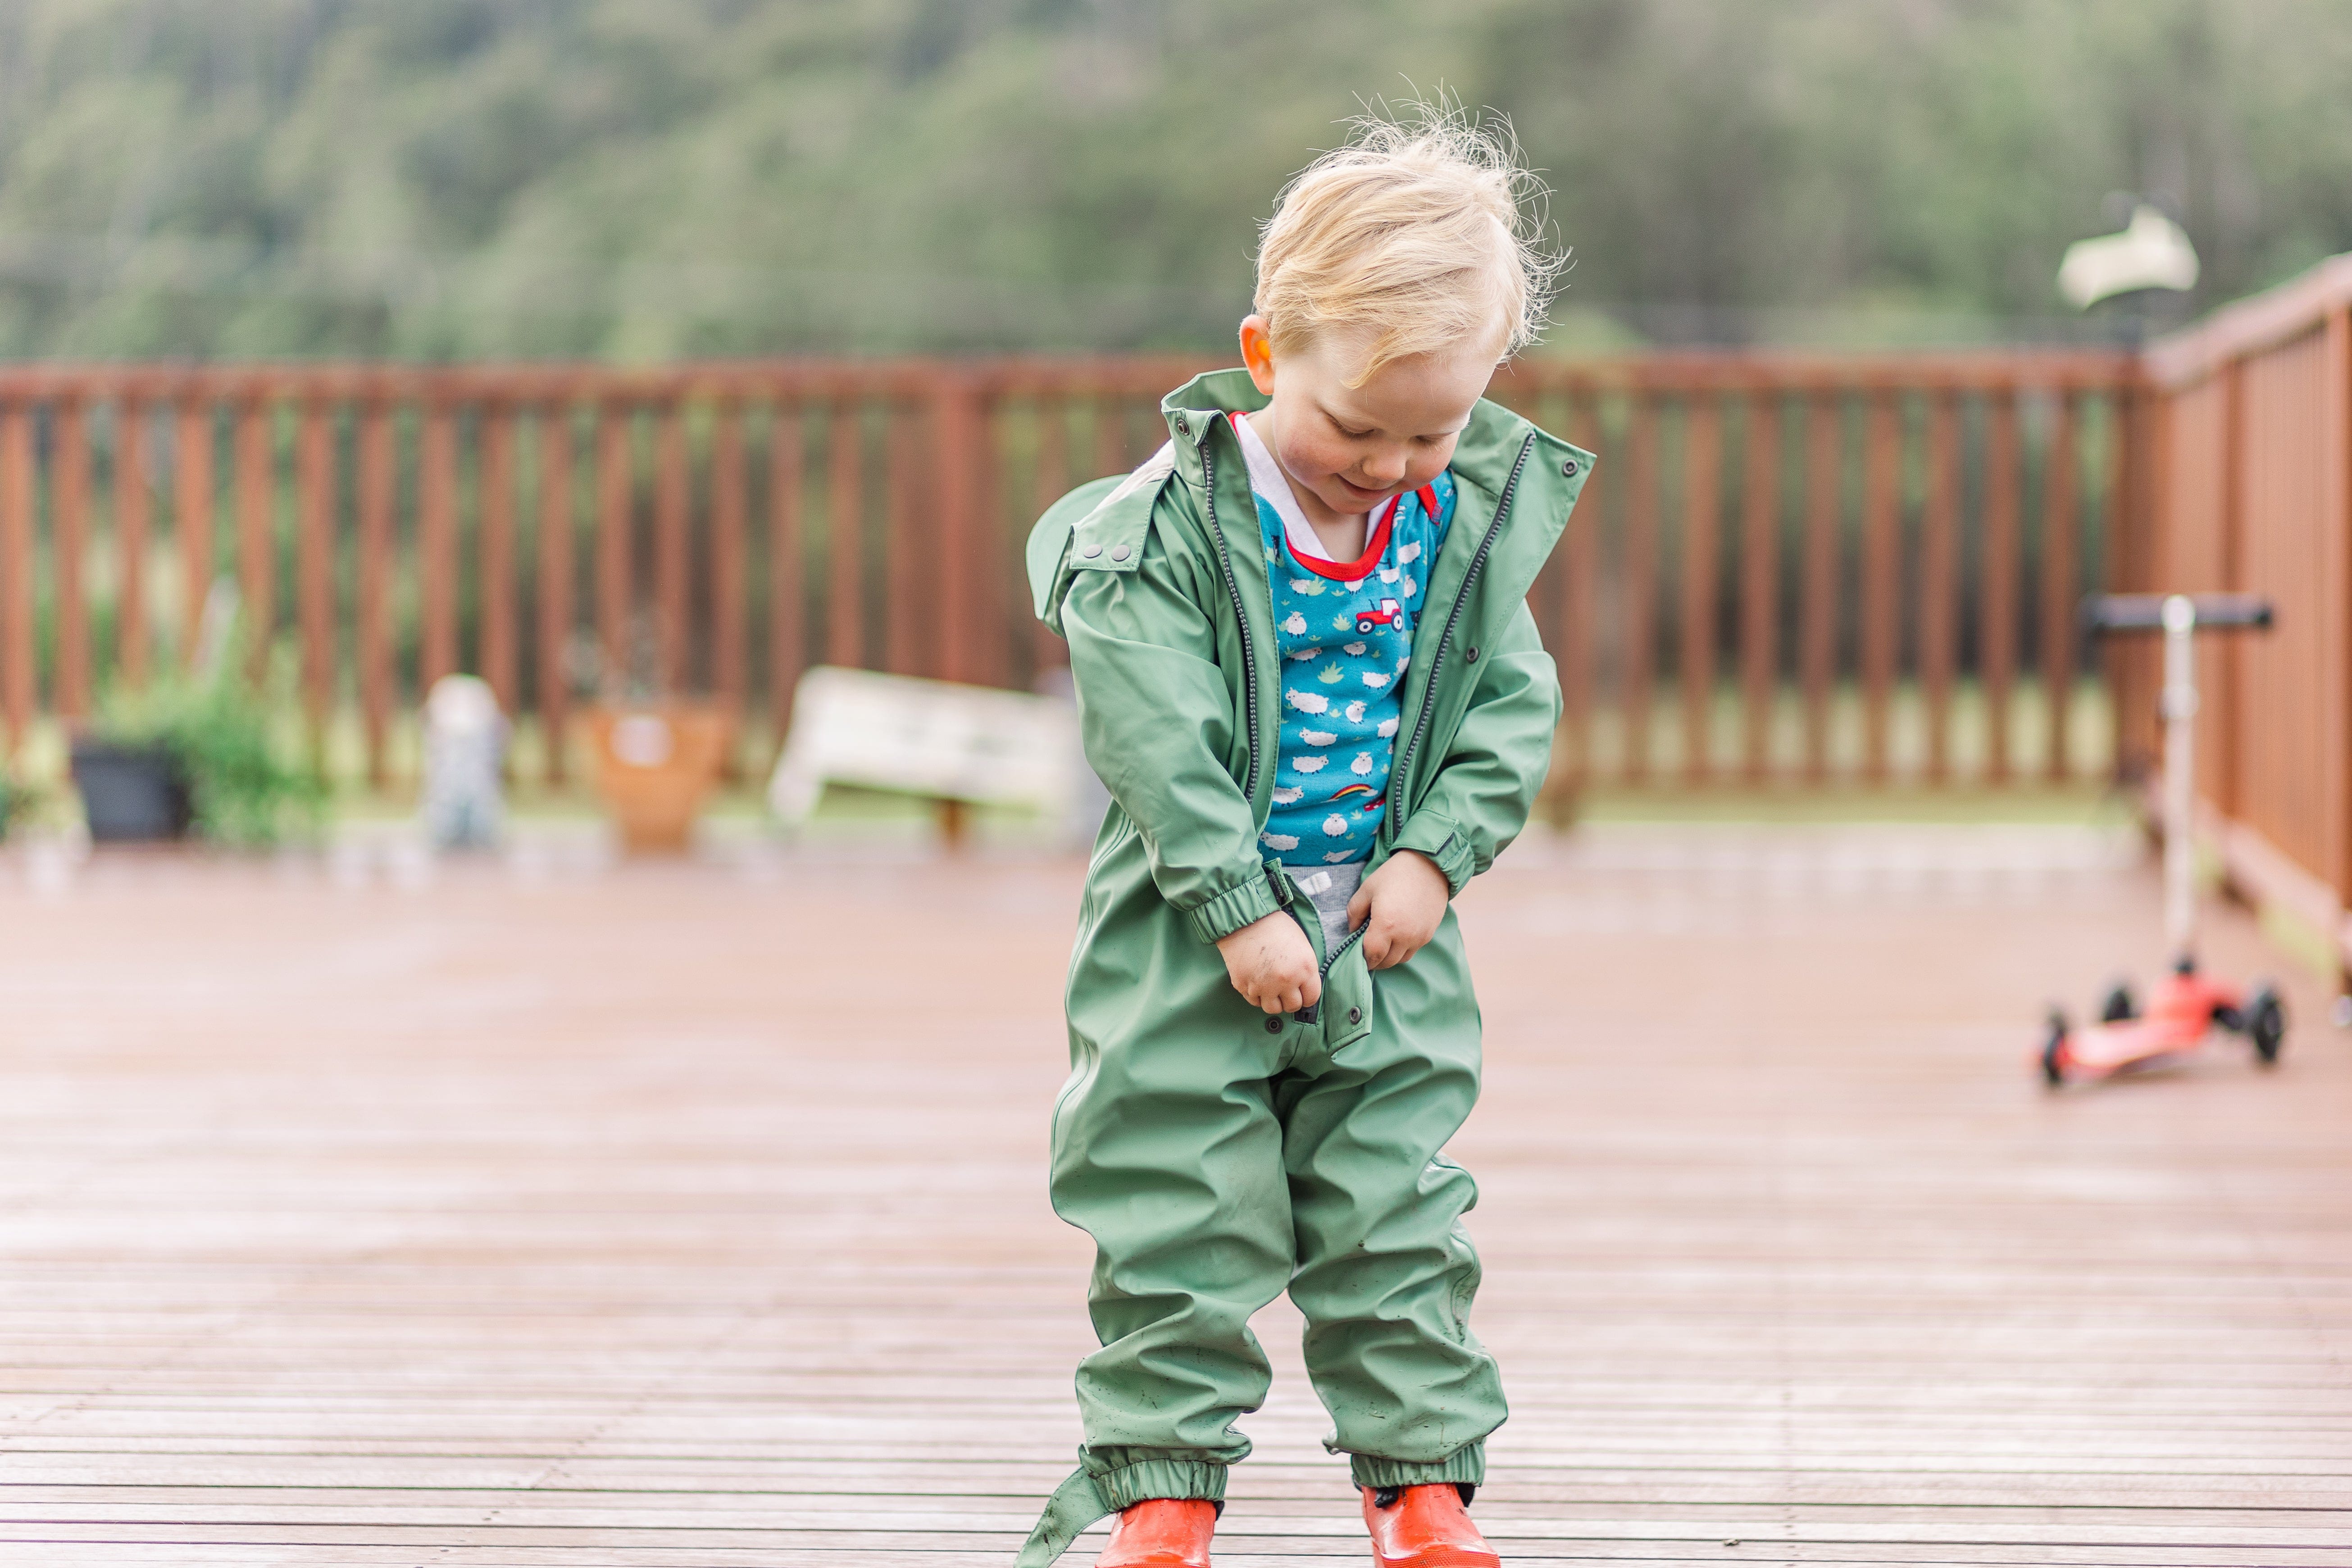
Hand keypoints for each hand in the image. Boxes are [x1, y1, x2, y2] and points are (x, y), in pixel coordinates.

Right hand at [1216, 911, 1321, 1014]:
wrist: (1246, 918)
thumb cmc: (1276, 926)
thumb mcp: (1302, 944)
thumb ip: (1305, 968)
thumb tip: (1305, 986)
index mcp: (1304, 969)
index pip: (1311, 998)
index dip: (1307, 996)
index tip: (1302, 993)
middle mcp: (1285, 981)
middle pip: (1292, 1006)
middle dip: (1290, 999)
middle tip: (1286, 990)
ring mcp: (1263, 985)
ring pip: (1272, 1009)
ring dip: (1273, 1001)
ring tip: (1271, 988)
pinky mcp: (1244, 985)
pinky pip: (1253, 1000)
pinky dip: (1256, 995)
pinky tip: (1257, 981)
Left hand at [1346, 850, 1449, 969]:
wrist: (1428, 865)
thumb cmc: (1394, 875)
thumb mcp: (1366, 889)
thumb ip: (1354, 914)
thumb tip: (1352, 933)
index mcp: (1386, 925)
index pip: (1371, 955)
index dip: (1362, 958)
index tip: (1356, 954)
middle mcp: (1405, 936)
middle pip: (1386, 962)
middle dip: (1374, 959)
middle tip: (1366, 949)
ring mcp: (1419, 937)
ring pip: (1400, 959)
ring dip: (1388, 957)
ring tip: (1381, 943)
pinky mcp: (1429, 935)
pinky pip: (1412, 951)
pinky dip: (1401, 949)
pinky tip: (1396, 936)